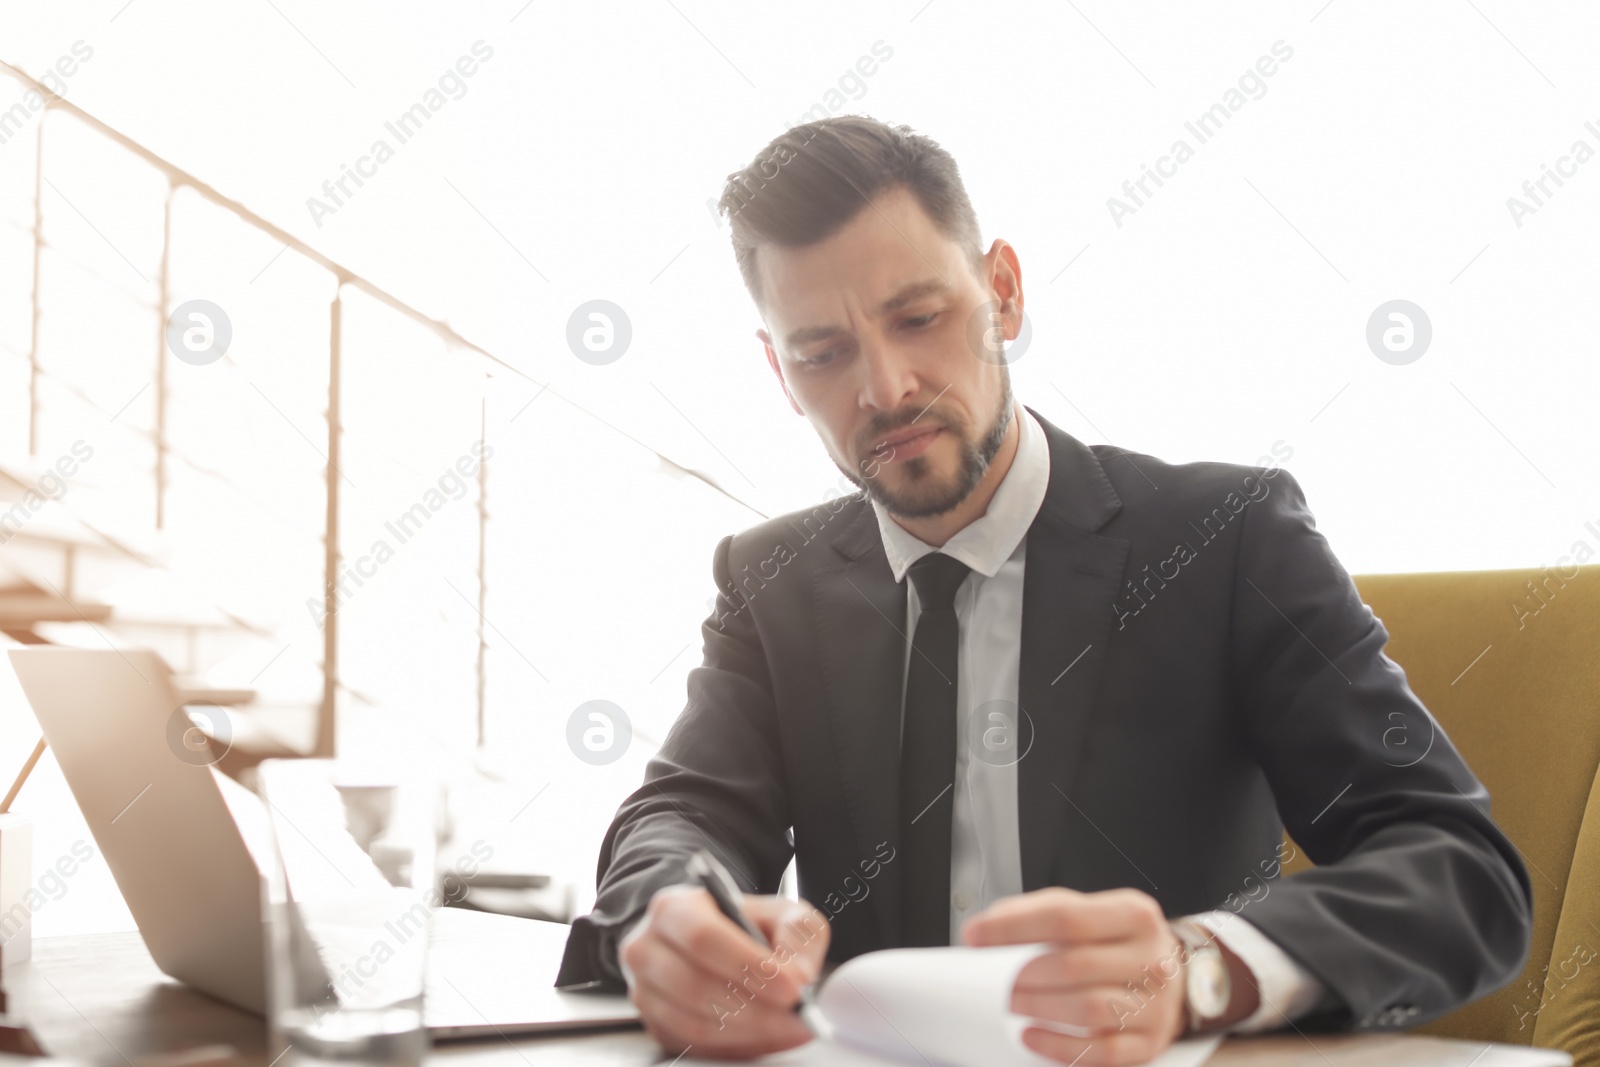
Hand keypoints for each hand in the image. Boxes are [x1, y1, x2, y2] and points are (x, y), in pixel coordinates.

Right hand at [619, 885, 830, 1058]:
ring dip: (750, 1032)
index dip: (746, 964)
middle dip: (756, 1008)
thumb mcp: (778, 912)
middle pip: (696, 986)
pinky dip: (737, 1046)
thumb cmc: (744, 926)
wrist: (716, 944)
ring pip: (695, 1023)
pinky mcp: (655, 1026)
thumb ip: (797, 935)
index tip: (790, 986)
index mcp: (674, 908)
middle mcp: (647, 948)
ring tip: (790, 1027)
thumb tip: (799, 978)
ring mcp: (645, 990)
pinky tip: (767, 1035)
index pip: (702, 937)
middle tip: (797, 1017)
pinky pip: (694, 1046)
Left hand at [963, 887, 1186, 1065]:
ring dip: (1039, 1008)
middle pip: (1074, 965)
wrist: (1173, 976)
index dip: (1014, 927)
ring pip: (1089, 1009)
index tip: (976, 936)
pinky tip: (1032, 1036)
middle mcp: (1151, 957)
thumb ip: (1036, 912)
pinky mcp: (1150, 1041)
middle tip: (993, 981)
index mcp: (1133, 914)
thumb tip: (986, 930)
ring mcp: (1155, 1002)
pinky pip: (1101, 1051)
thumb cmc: (1115, 942)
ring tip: (1011, 1004)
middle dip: (1022, 975)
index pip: (1065, 916)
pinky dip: (1059, 1046)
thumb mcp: (1084, 911)